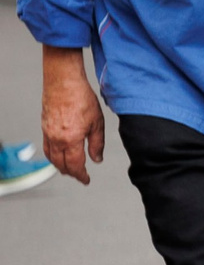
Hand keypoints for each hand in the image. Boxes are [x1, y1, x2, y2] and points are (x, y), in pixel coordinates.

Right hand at [40, 47, 102, 184]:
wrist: (64, 83)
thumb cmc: (81, 98)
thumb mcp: (97, 122)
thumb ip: (97, 143)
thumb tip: (97, 159)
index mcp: (71, 140)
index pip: (75, 165)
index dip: (81, 175)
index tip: (86, 180)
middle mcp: (57, 140)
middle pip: (61, 165)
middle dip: (71, 173)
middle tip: (80, 176)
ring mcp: (48, 134)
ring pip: (51, 158)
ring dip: (60, 166)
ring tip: (70, 169)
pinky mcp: (44, 128)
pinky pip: (47, 148)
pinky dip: (52, 156)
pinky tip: (58, 155)